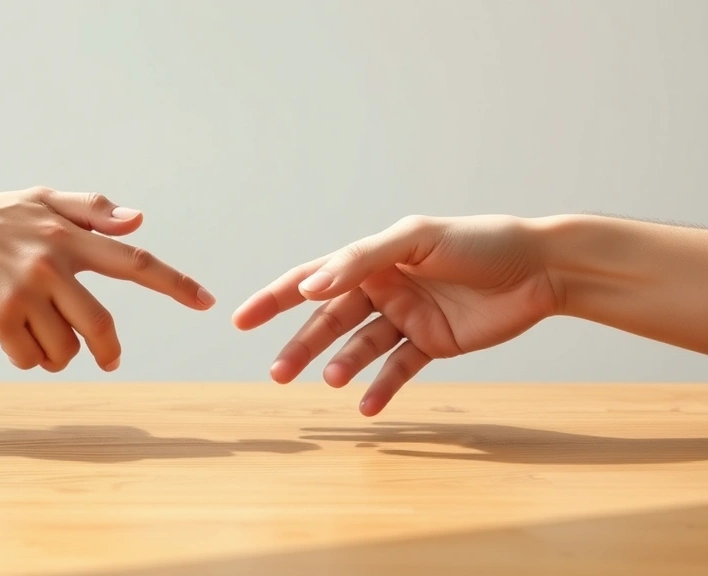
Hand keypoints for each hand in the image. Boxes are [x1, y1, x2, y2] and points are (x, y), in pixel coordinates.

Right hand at [0, 187, 215, 371]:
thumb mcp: (38, 199)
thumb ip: (91, 210)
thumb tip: (140, 219)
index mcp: (69, 233)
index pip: (135, 261)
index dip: (175, 284)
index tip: (208, 303)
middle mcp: (52, 260)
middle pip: (102, 326)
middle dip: (109, 352)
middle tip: (109, 360)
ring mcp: (24, 289)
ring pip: (65, 350)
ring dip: (58, 354)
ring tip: (36, 333)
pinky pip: (31, 358)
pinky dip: (27, 357)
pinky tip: (7, 335)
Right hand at [233, 215, 560, 415]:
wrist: (542, 268)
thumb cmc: (480, 241)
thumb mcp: (416, 239)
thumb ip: (360, 261)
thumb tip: (310, 287)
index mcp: (372, 258)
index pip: (311, 278)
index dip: (274, 299)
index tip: (240, 320)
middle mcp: (383, 288)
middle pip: (330, 320)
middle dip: (302, 345)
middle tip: (278, 374)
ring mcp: (406, 317)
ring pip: (360, 346)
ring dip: (343, 365)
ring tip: (334, 382)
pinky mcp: (432, 344)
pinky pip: (399, 369)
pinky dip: (382, 388)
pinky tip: (368, 407)